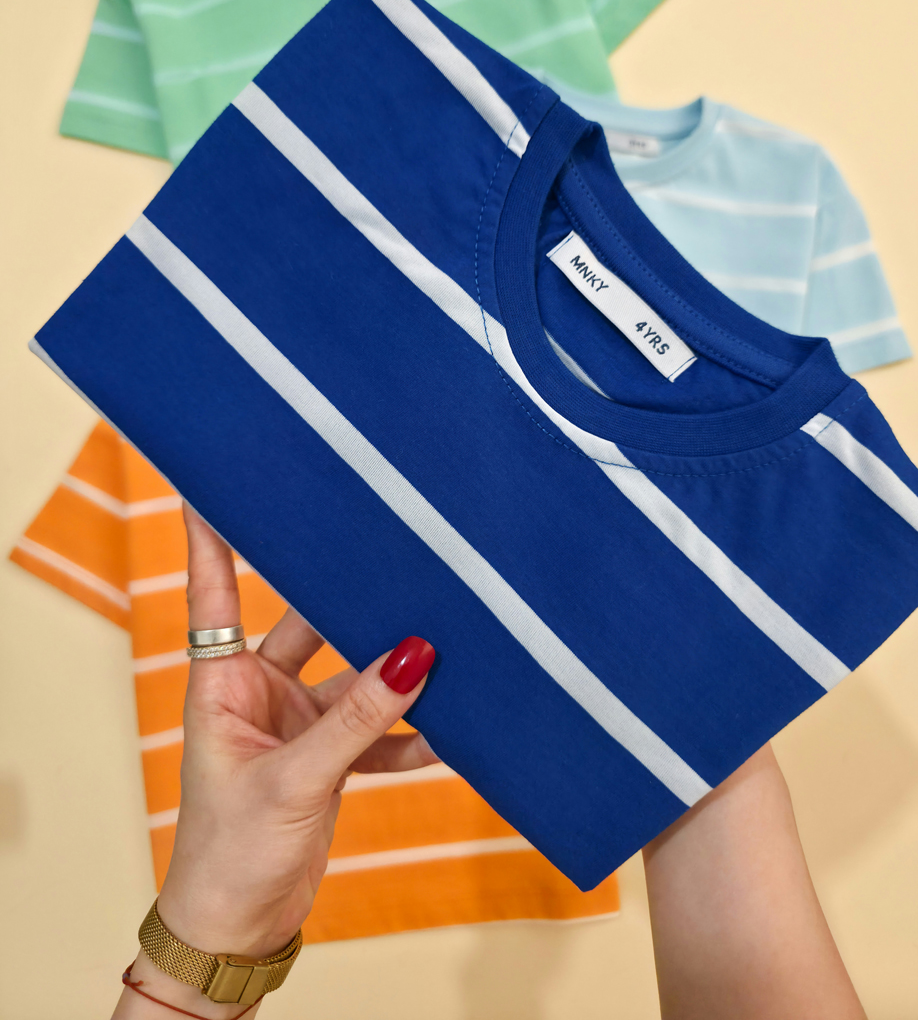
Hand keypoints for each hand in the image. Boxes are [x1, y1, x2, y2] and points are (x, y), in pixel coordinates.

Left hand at [153, 504, 436, 957]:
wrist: (240, 929)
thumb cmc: (230, 853)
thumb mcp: (295, 779)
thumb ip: (359, 719)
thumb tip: (417, 656)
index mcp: (222, 682)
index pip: (216, 591)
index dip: (215, 536)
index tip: (215, 479)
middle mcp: (260, 690)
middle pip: (307, 622)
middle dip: (347, 597)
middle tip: (390, 551)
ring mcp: (299, 722)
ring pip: (356, 675)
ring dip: (395, 672)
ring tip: (446, 643)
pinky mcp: (331, 756)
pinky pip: (378, 728)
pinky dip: (411, 731)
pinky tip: (451, 729)